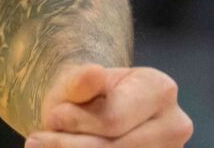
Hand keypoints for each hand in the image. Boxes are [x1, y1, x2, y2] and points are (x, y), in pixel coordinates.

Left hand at [25, 63, 192, 146]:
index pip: (113, 119)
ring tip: (48, 146)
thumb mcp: (75, 81)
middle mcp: (175, 123)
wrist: (92, 108)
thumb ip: (81, 81)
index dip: (76, 123)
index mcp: (160, 88)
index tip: (52, 116)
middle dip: (72, 146)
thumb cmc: (83, 94)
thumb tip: (93, 73)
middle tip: (37, 141)